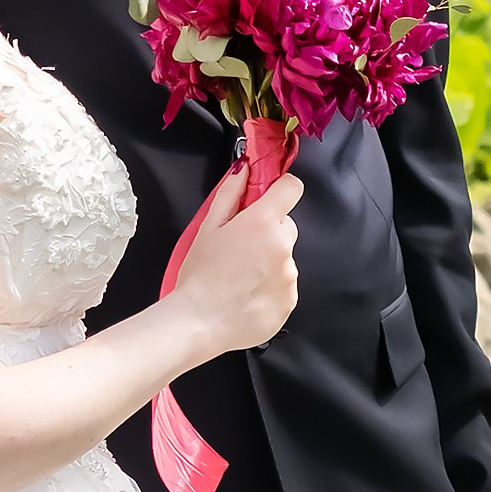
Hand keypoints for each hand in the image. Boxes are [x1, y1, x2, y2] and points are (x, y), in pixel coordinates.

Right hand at [171, 162, 301, 356]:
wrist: (199, 322)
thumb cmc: (199, 275)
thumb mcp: (208, 227)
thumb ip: (230, 194)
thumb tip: (244, 170)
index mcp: (263, 223)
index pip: (291, 188)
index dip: (279, 190)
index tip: (268, 199)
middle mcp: (283, 248)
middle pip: (286, 227)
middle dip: (269, 233)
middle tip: (241, 249)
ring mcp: (289, 276)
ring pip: (285, 258)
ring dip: (269, 262)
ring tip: (240, 278)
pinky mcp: (290, 301)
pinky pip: (285, 286)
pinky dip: (271, 288)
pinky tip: (246, 295)